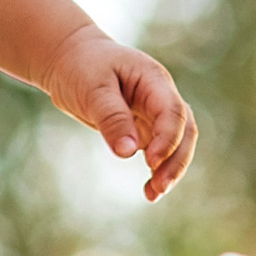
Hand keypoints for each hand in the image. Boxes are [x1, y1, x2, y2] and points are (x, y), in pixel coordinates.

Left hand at [42, 22, 196, 201]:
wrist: (70, 60)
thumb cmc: (81, 67)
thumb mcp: (92, 89)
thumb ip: (112, 118)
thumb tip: (128, 152)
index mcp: (153, 79)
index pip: (173, 111)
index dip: (167, 138)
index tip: (150, 162)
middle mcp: (160, 96)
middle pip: (184, 130)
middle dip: (176, 160)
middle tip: (159, 187)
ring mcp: (154, 113)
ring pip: (177, 144)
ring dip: (170, 169)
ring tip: (153, 194)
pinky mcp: (144, 128)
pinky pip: (159, 151)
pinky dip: (157, 170)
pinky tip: (149, 191)